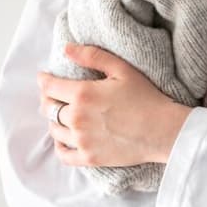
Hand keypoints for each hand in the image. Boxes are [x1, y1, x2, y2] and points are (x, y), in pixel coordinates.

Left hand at [37, 44, 190, 166]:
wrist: (163, 130)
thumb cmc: (145, 97)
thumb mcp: (121, 69)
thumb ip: (92, 56)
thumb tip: (67, 49)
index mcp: (82, 94)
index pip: (49, 87)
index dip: (44, 80)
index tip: (44, 77)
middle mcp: (77, 118)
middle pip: (48, 108)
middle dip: (47, 98)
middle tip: (53, 94)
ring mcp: (82, 140)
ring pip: (53, 129)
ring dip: (54, 120)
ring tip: (61, 114)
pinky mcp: (89, 158)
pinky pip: (63, 154)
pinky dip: (59, 145)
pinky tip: (64, 138)